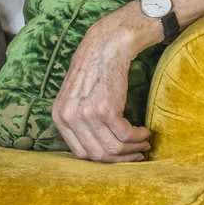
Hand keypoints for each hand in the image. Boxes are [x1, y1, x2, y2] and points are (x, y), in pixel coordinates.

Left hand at [50, 5, 159, 162]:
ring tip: (144, 142)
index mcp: (58, 116)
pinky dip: (139, 136)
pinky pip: (125, 135)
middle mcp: (68, 117)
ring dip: (133, 148)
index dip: (104, 160)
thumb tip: (96, 152)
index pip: (81, 154)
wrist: (108, 44)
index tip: (120, 158)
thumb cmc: (96, 70)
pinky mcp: (105, 108)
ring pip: (114, 148)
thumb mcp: (76, 97)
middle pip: (98, 155)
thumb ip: (79, 121)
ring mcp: (85, 113)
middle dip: (121, 159)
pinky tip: (145, 130)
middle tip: (138, 154)